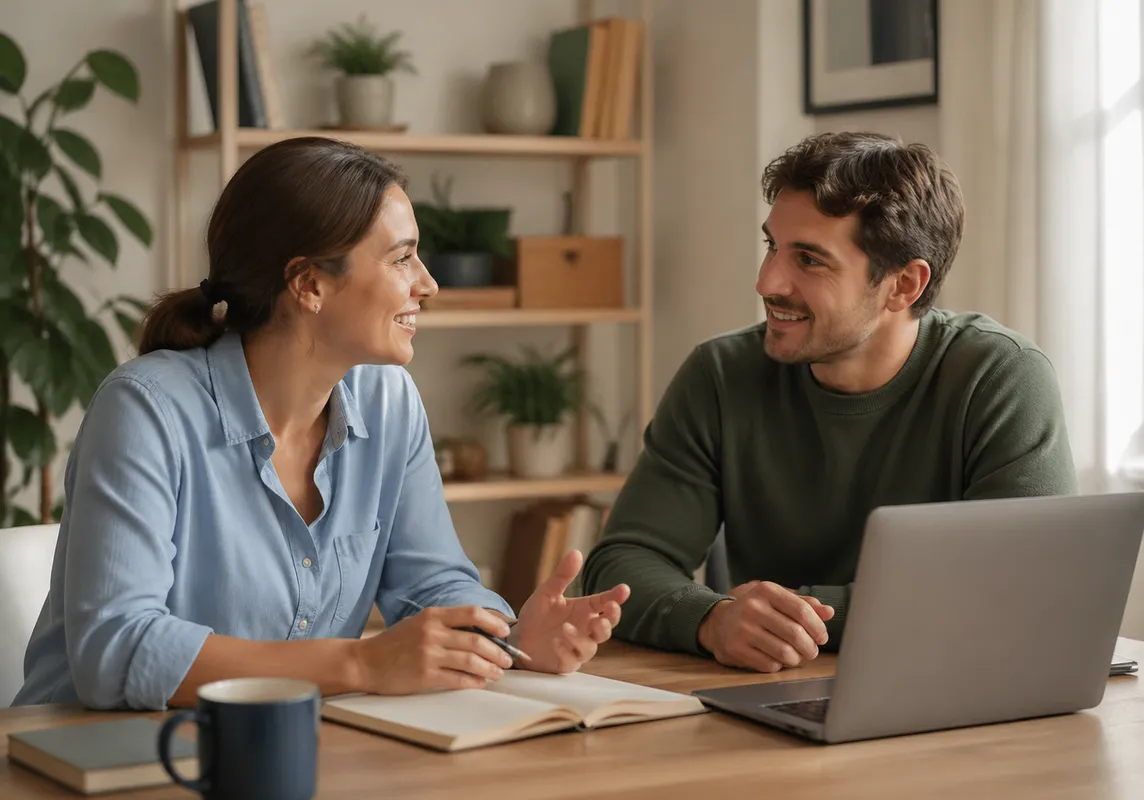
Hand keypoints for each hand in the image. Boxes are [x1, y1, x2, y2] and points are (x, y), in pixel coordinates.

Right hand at [352, 605, 514, 693]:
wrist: (365, 662)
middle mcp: (432, 632)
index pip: (472, 613)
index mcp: (432, 615)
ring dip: (490, 668)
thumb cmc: (395, 643)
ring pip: (470, 661)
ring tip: (498, 673)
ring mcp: (428, 654)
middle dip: (498, 651)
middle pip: (476, 640)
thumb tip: (480, 630)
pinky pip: (457, 679)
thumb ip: (445, 624)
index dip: (494, 623)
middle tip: (508, 660)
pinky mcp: (424, 676)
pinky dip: (473, 682)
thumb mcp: (419, 623)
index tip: (506, 632)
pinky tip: (481, 683)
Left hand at [509, 550, 630, 673]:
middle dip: (610, 620)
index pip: (605, 603)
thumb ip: (562, 576)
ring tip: (566, 628)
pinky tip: (557, 642)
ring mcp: (577, 647)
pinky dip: (566, 650)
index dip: (616, 596)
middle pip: (607, 627)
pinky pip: (572, 659)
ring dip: (581, 637)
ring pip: (591, 646)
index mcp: (584, 610)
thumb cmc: (537, 616)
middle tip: (608, 610)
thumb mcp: (547, 592)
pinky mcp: (567, 662)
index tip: (624, 589)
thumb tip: (577, 552)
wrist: (518, 639)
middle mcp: (585, 629)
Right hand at [697, 581, 833, 672]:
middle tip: (812, 651)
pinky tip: (775, 658)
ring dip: (796, 659)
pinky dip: (778, 665)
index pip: (802, 611)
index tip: (822, 637)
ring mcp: (743, 629)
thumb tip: (829, 612)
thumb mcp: (776, 599)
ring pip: (785, 652)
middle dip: (810, 648)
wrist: (717, 622)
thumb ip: (803, 604)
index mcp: (766, 591)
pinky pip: (769, 665)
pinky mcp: (735, 649)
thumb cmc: (755, 610)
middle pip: (796, 634)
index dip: (818, 627)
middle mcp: (753, 607)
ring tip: (796, 656)